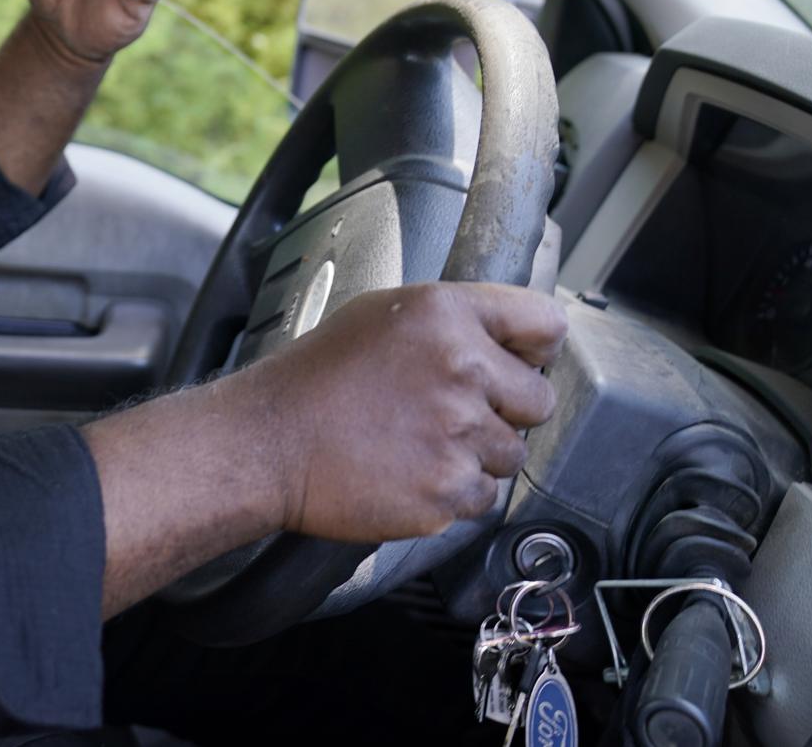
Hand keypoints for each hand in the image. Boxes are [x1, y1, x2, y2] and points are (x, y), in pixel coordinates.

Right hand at [235, 282, 567, 542]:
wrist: (267, 443)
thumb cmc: (315, 379)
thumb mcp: (380, 316)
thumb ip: (451, 321)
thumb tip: (507, 339)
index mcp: (445, 314)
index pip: (545, 325)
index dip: (533, 349)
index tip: (517, 362)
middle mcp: (461, 368)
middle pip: (538, 400)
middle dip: (504, 410)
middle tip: (450, 412)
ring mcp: (458, 433)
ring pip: (511, 454)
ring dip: (476, 455)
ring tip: (418, 444)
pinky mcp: (449, 490)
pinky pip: (483, 496)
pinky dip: (453, 493)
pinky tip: (409, 472)